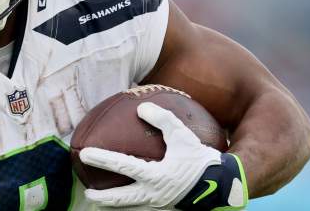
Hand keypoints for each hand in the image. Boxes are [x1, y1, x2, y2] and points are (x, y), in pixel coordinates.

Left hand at [80, 102, 246, 209]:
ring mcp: (160, 204)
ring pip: (132, 207)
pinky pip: (145, 207)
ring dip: (116, 204)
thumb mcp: (183, 136)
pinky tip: (129, 200)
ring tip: (103, 201)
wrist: (224, 187)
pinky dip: (133, 205)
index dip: (102, 159)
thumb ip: (163, 119)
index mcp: (155, 176)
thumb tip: (141, 108)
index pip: (122, 165)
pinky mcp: (167, 208)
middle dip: (103, 197)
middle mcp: (154, 194)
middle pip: (122, 199)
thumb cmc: (202, 159)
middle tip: (87, 192)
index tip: (85, 154)